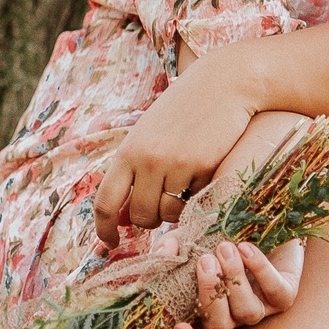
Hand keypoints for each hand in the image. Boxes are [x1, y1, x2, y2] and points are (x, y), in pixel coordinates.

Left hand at [93, 50, 260, 244]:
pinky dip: (199, 197)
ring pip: (169, 214)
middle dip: (150, 220)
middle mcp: (146, 160)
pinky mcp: (204, 166)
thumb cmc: (184, 111)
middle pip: (140, 216)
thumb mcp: (148, 135)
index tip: (111, 244)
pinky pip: (197, 202)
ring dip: (176, 212)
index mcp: (127, 152)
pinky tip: (205, 173)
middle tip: (163, 206)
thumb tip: (124, 216)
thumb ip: (134, 169)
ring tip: (185, 187)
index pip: (104, 201)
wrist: (224, 84)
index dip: (104, 229)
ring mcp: (175, 164)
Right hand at [167, 240, 299, 328]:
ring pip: (247, 312)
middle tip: (205, 260)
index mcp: (203, 309)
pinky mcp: (284, 296)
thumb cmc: (217, 233)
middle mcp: (231, 316)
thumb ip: (170, 246)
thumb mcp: (187, 237)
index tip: (180, 327)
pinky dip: (259, 269)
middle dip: (209, 293)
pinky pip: (274, 291)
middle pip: (218, 326)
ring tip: (226, 248)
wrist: (260, 220)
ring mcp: (259, 309)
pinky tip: (246, 248)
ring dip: (234, 279)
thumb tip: (165, 254)